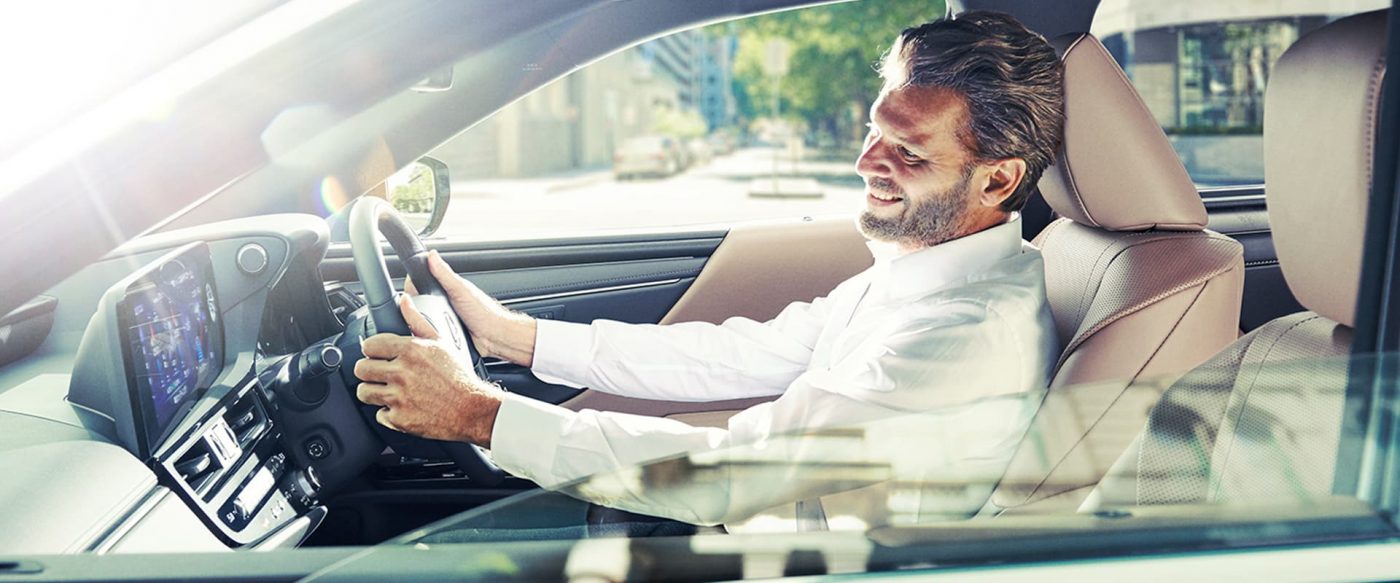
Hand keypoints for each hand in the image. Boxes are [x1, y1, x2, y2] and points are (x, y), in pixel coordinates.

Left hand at [354, 295, 502, 445]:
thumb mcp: (441, 343)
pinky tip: (401, 407)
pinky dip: (388, 413)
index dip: (372, 351)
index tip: (377, 355)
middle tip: (380, 374)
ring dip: (373, 392)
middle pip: (361, 369)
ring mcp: (399, 396)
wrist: (472, 409)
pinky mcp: (399, 419)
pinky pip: (378, 414)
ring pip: (364, 392)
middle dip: (369, 371)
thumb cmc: (458, 376)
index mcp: (410, 350)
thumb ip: (417, 320)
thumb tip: (404, 300)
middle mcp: (402, 372)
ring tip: (387, 391)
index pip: (369, 345)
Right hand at [405, 250, 537, 365]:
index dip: (414, 286)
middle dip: (417, 307)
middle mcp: (448, 302)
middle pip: (422, 301)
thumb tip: (432, 255)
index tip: (408, 292)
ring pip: (426, 317)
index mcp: (450, 288)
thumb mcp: (461, 290)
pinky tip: (431, 335)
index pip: (424, 282)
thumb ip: (445, 274)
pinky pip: (433, 331)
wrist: (495, 337)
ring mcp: (447, 317)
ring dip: (424, 321)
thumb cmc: (485, 312)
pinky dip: (430, 333)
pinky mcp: (448, 332)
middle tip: (418, 312)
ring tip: (425, 325)